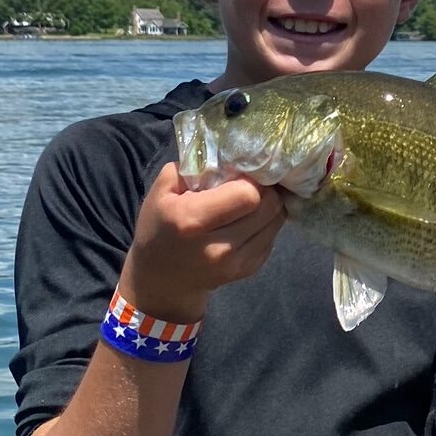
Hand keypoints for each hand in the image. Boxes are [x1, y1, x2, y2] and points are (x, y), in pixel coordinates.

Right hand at [118, 163, 284, 327]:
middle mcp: (218, 247)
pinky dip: (266, 225)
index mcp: (193, 221)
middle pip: (269, 207)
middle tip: (253, 183)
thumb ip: (194, 167)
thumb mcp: (162, 190)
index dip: (251, 179)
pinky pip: (273, 237)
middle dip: (266, 189)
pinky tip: (248, 220)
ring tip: (251, 200)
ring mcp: (236, 264)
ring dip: (270, 206)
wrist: (160, 278)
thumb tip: (230, 157)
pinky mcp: (248, 271)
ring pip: (276, 222)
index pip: (248, 194)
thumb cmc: (159, 226)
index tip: (242, 173)